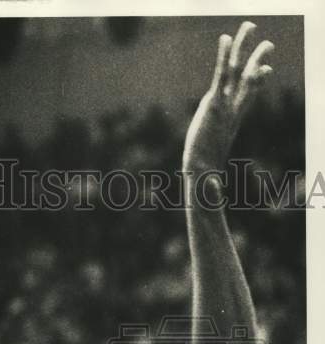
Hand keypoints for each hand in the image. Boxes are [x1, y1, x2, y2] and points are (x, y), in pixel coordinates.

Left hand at [183, 22, 273, 176]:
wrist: (201, 177)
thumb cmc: (204, 180)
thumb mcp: (209, 170)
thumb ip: (211, 178)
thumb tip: (211, 192)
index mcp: (232, 122)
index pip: (248, 97)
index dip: (257, 82)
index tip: (266, 70)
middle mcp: (231, 111)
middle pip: (249, 80)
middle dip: (258, 60)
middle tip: (269, 43)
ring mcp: (224, 105)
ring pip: (237, 70)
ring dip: (243, 46)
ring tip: (249, 26)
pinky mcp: (214, 104)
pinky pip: (221, 74)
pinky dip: (222, 55)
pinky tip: (223, 39)